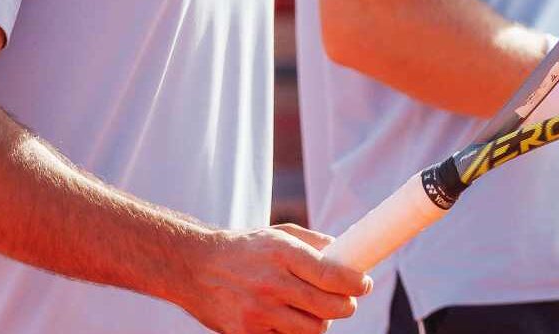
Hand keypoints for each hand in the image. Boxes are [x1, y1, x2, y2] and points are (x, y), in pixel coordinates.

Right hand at [178, 224, 369, 333]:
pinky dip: (293, 331)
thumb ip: (313, 243)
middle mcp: (272, 282)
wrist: (195, 267)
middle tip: (345, 301)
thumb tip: (346, 252)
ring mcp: (259, 311)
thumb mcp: (277, 234)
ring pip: (313, 329)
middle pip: (329, 307)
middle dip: (345, 306)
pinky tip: (287, 318)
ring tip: (313, 310)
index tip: (363, 285)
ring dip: (320, 322)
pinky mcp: (247, 333)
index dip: (356, 284)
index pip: (332, 275)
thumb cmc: (242, 249)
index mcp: (282, 252)